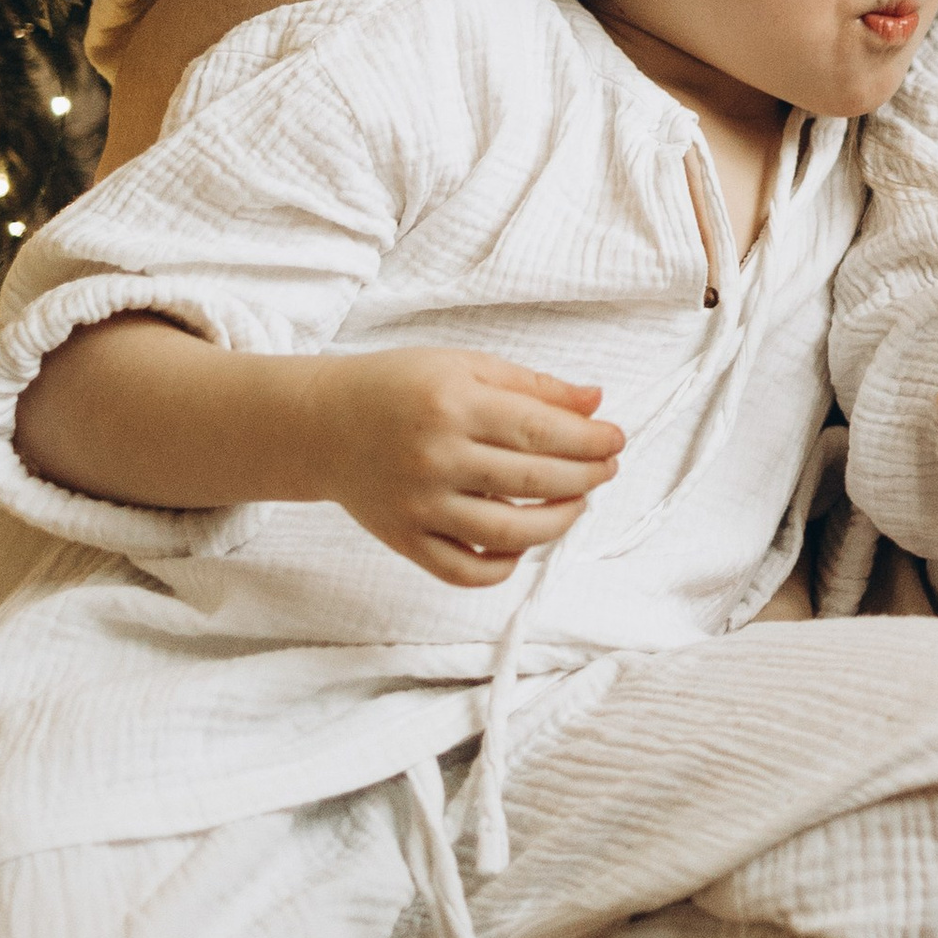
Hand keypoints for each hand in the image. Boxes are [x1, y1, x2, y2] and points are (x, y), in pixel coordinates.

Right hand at [301, 352, 624, 589]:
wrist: (321, 425)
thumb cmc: (397, 387)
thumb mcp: (464, 367)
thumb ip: (532, 386)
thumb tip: (595, 403)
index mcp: (454, 406)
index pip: (543, 431)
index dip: (590, 441)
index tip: (616, 440)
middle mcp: (436, 458)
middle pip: (535, 482)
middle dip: (586, 477)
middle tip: (606, 469)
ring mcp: (420, 506)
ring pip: (509, 533)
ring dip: (558, 523)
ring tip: (575, 502)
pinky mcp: (405, 541)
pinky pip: (465, 570)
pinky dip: (503, 566)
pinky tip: (521, 543)